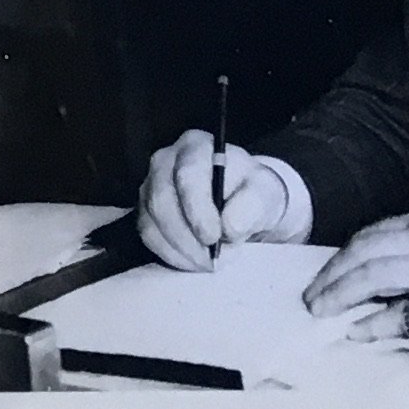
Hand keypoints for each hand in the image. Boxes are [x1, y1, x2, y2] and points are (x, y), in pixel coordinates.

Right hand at [134, 129, 292, 268]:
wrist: (241, 201)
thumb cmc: (251, 191)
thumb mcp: (264, 193)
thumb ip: (252, 205)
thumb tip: (229, 227)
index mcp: (196, 146)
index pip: (188, 175)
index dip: (198, 209)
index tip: (214, 238)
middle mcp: (166, 160)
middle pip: (161, 198)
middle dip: (186, 236)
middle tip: (211, 260)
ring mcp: (150, 183)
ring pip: (151, 219)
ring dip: (179, 249)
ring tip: (206, 263)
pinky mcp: (145, 208)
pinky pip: (148, 234)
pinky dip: (170, 254)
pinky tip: (192, 260)